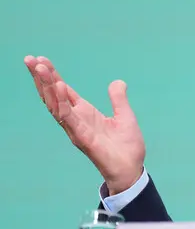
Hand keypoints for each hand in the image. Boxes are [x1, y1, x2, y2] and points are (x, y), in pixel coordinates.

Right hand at [24, 56, 145, 193]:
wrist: (131, 168)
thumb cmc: (126, 146)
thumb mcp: (125, 116)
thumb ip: (118, 99)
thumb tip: (117, 82)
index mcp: (84, 113)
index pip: (63, 91)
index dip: (52, 76)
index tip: (40, 60)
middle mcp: (76, 120)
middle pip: (53, 95)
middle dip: (42, 78)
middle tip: (30, 59)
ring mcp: (76, 129)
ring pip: (56, 105)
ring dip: (48, 86)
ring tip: (40, 68)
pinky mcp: (82, 138)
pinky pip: (69, 118)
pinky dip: (63, 103)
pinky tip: (60, 87)